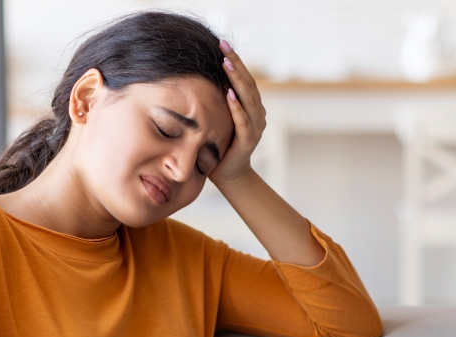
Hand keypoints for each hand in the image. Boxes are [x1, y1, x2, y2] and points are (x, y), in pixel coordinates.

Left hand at [210, 39, 265, 185]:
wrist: (227, 174)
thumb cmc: (219, 145)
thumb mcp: (218, 118)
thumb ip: (217, 101)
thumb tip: (198, 76)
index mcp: (251, 107)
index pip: (244, 79)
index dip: (235, 60)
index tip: (222, 43)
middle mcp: (257, 114)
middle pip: (248, 84)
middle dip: (236, 64)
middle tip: (224, 46)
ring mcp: (255, 128)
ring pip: (249, 99)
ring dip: (237, 81)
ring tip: (226, 64)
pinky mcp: (248, 141)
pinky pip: (244, 122)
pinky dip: (237, 108)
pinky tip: (229, 95)